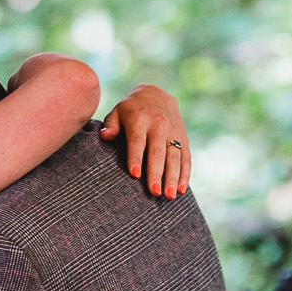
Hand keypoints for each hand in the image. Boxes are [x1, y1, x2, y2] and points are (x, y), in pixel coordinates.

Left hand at [100, 83, 190, 197]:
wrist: (157, 94)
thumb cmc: (131, 109)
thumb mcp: (118, 111)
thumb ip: (111, 125)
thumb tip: (105, 136)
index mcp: (139, 119)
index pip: (137, 141)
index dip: (136, 157)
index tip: (134, 174)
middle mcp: (159, 125)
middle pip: (158, 152)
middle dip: (156, 173)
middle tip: (154, 192)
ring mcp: (173, 132)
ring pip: (175, 157)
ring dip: (173, 177)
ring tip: (169, 196)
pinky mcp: (183, 138)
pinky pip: (186, 157)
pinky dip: (185, 174)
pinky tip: (181, 190)